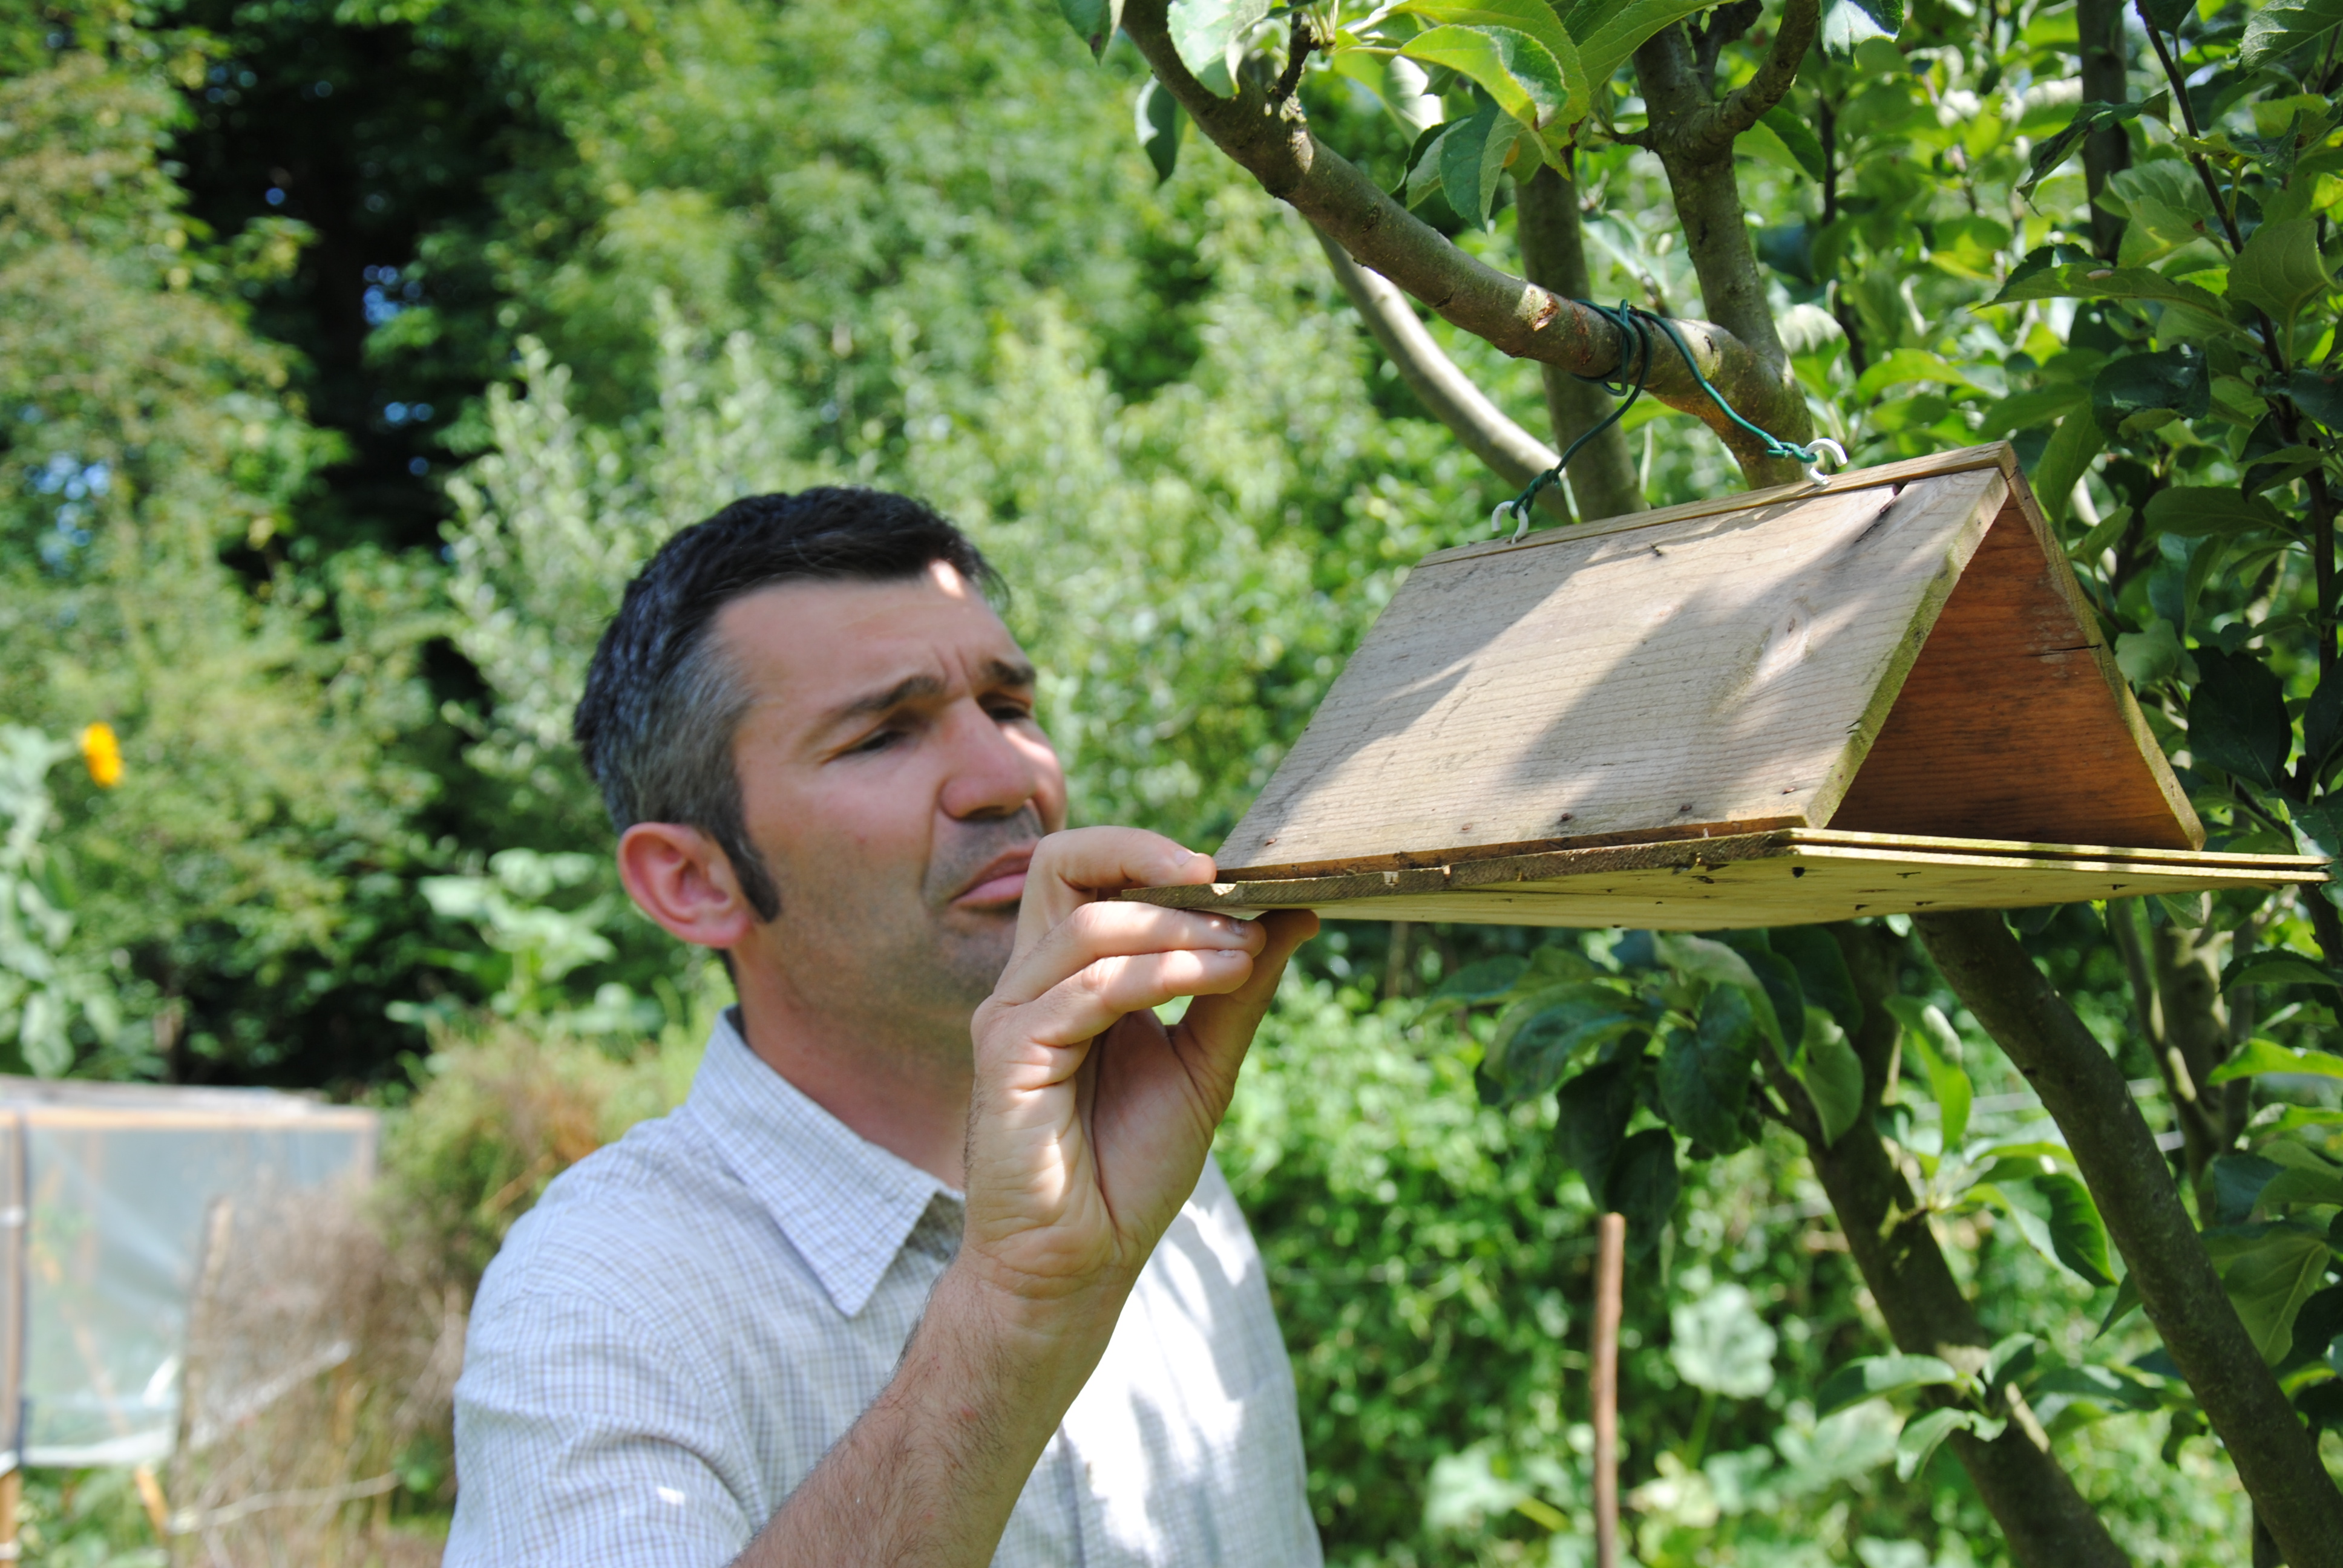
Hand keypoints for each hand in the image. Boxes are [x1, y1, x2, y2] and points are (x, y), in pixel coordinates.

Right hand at [962, 827, 1315, 1329]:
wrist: (1082, 1265)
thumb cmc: (1128, 1169)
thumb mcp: (1203, 1064)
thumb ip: (1237, 989)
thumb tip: (1296, 913)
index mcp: (1070, 973)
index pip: (1088, 868)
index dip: (1151, 851)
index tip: (1235, 876)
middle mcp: (1034, 981)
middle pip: (1066, 861)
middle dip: (1152, 857)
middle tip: (1237, 890)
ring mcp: (1014, 1014)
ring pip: (1090, 926)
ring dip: (1180, 929)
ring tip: (1245, 951)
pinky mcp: (1009, 1055)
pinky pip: (1085, 989)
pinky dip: (1160, 973)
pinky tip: (1218, 977)